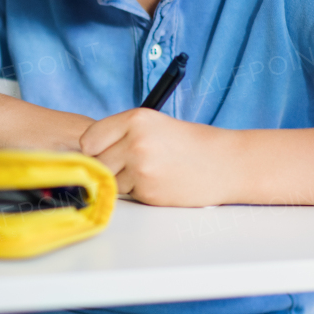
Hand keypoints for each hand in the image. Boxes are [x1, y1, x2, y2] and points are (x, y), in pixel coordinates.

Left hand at [79, 108, 232, 206]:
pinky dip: (138, 191)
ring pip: (110, 181)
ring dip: (124, 180)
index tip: (106, 151)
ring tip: (151, 171)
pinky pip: (127, 194)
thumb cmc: (190, 143)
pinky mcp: (148, 192)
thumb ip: (121, 134)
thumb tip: (87, 154)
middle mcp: (136, 142)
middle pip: (97, 163)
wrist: (226, 164)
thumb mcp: (154, 124)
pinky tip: (159, 182)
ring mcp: (141, 169)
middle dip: (109, 166)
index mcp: (136, 119)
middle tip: (132, 164)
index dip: (96, 149)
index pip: (89, 140)